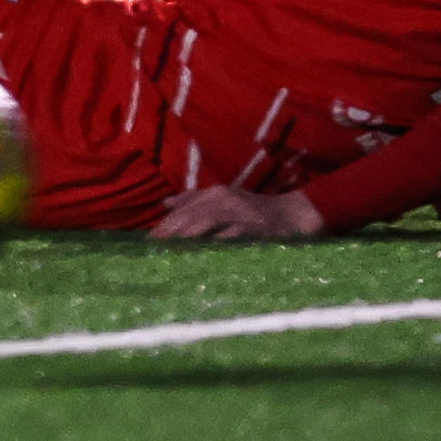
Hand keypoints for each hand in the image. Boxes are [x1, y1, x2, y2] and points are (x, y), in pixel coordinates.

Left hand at [149, 185, 326, 241]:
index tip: (150, 239)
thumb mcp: (223, 200)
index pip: (186, 207)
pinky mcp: (257, 227)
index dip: (168, 222)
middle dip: (173, 228)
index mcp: (216, 193)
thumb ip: (194, 200)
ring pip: (212, 218)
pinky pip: (237, 232)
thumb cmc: (251, 210)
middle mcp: (227, 199)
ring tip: (175, 244)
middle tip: (156, 244)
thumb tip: (165, 203)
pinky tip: (211, 247)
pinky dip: (223, 238)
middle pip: (194, 212)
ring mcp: (242, 212)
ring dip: (192, 231)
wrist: (290, 214)